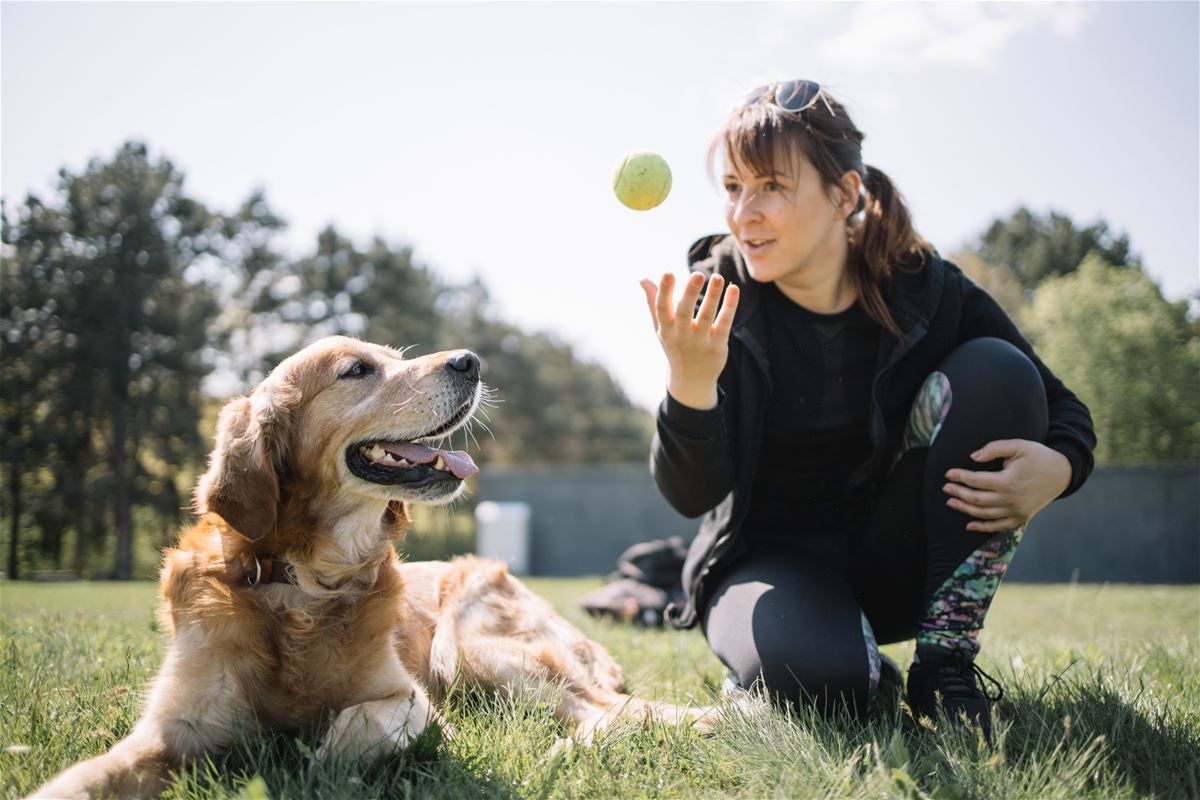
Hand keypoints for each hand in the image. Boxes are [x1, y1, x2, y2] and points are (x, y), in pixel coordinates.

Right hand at [640, 272, 739, 409]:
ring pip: (706, 316)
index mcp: (665, 329)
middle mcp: (681, 336)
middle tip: (698, 274)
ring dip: (713, 296)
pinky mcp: (717, 346)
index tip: (668, 273)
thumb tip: (643, 279)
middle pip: (684, 311)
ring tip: (718, 278)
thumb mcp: (661, 328)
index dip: (664, 291)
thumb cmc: (675, 346)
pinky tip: (734, 289)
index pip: (662, 308)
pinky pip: (724, 323)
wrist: (692, 380)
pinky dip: (729, 306)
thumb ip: (653, 302)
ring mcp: (700, 342)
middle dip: (690, 292)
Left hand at [943, 439, 1071, 532]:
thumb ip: (994, 449)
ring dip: (965, 509)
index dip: (960, 477)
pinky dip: (982, 527)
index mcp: (1009, 481)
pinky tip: (968, 525)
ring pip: (984, 514)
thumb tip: (973, 457)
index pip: (977, 481)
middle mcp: (1011, 499)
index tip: (948, 474)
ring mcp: (1016, 511)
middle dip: (958, 493)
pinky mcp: (1021, 518)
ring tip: (951, 501)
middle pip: (977, 499)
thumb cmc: (1038, 456)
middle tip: (946, 488)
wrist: (1063, 473)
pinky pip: (998, 526)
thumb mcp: (1018, 446)